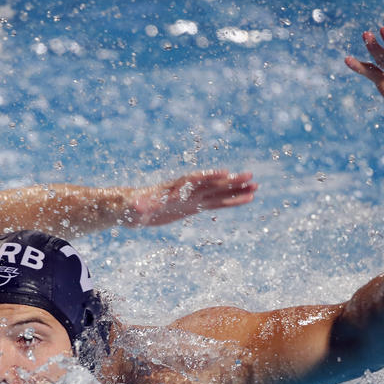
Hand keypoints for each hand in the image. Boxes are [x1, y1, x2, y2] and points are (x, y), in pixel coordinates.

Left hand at [125, 170, 256, 226]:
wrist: (129, 209)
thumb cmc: (128, 208)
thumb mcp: (131, 209)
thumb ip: (137, 206)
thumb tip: (138, 205)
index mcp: (173, 189)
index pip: (193, 181)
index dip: (208, 177)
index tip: (225, 174)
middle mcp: (186, 190)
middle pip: (211, 184)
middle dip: (230, 181)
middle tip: (250, 176)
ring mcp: (191, 198)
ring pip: (218, 193)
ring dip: (236, 190)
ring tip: (256, 188)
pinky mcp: (193, 206)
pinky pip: (216, 204)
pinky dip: (231, 202)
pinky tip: (246, 199)